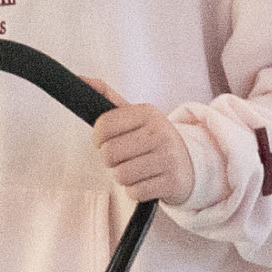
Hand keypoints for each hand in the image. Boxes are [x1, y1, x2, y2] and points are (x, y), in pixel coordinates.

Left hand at [84, 80, 195, 205]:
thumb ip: (107, 97)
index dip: (97, 138)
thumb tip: (80, 79)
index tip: (104, 141)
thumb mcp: (136, 116)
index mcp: (148, 113)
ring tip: (137, 169)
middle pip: (109, 154)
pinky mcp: (172, 182)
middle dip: (111, 160)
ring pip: (121, 175)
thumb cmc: (153, 139)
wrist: (191, 163)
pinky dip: (136, 190)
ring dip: (123, 176)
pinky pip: (135, 192)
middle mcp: (160, 133)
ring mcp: (168, 158)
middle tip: (125, 157)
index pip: (103, 125)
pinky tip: (147, 181)